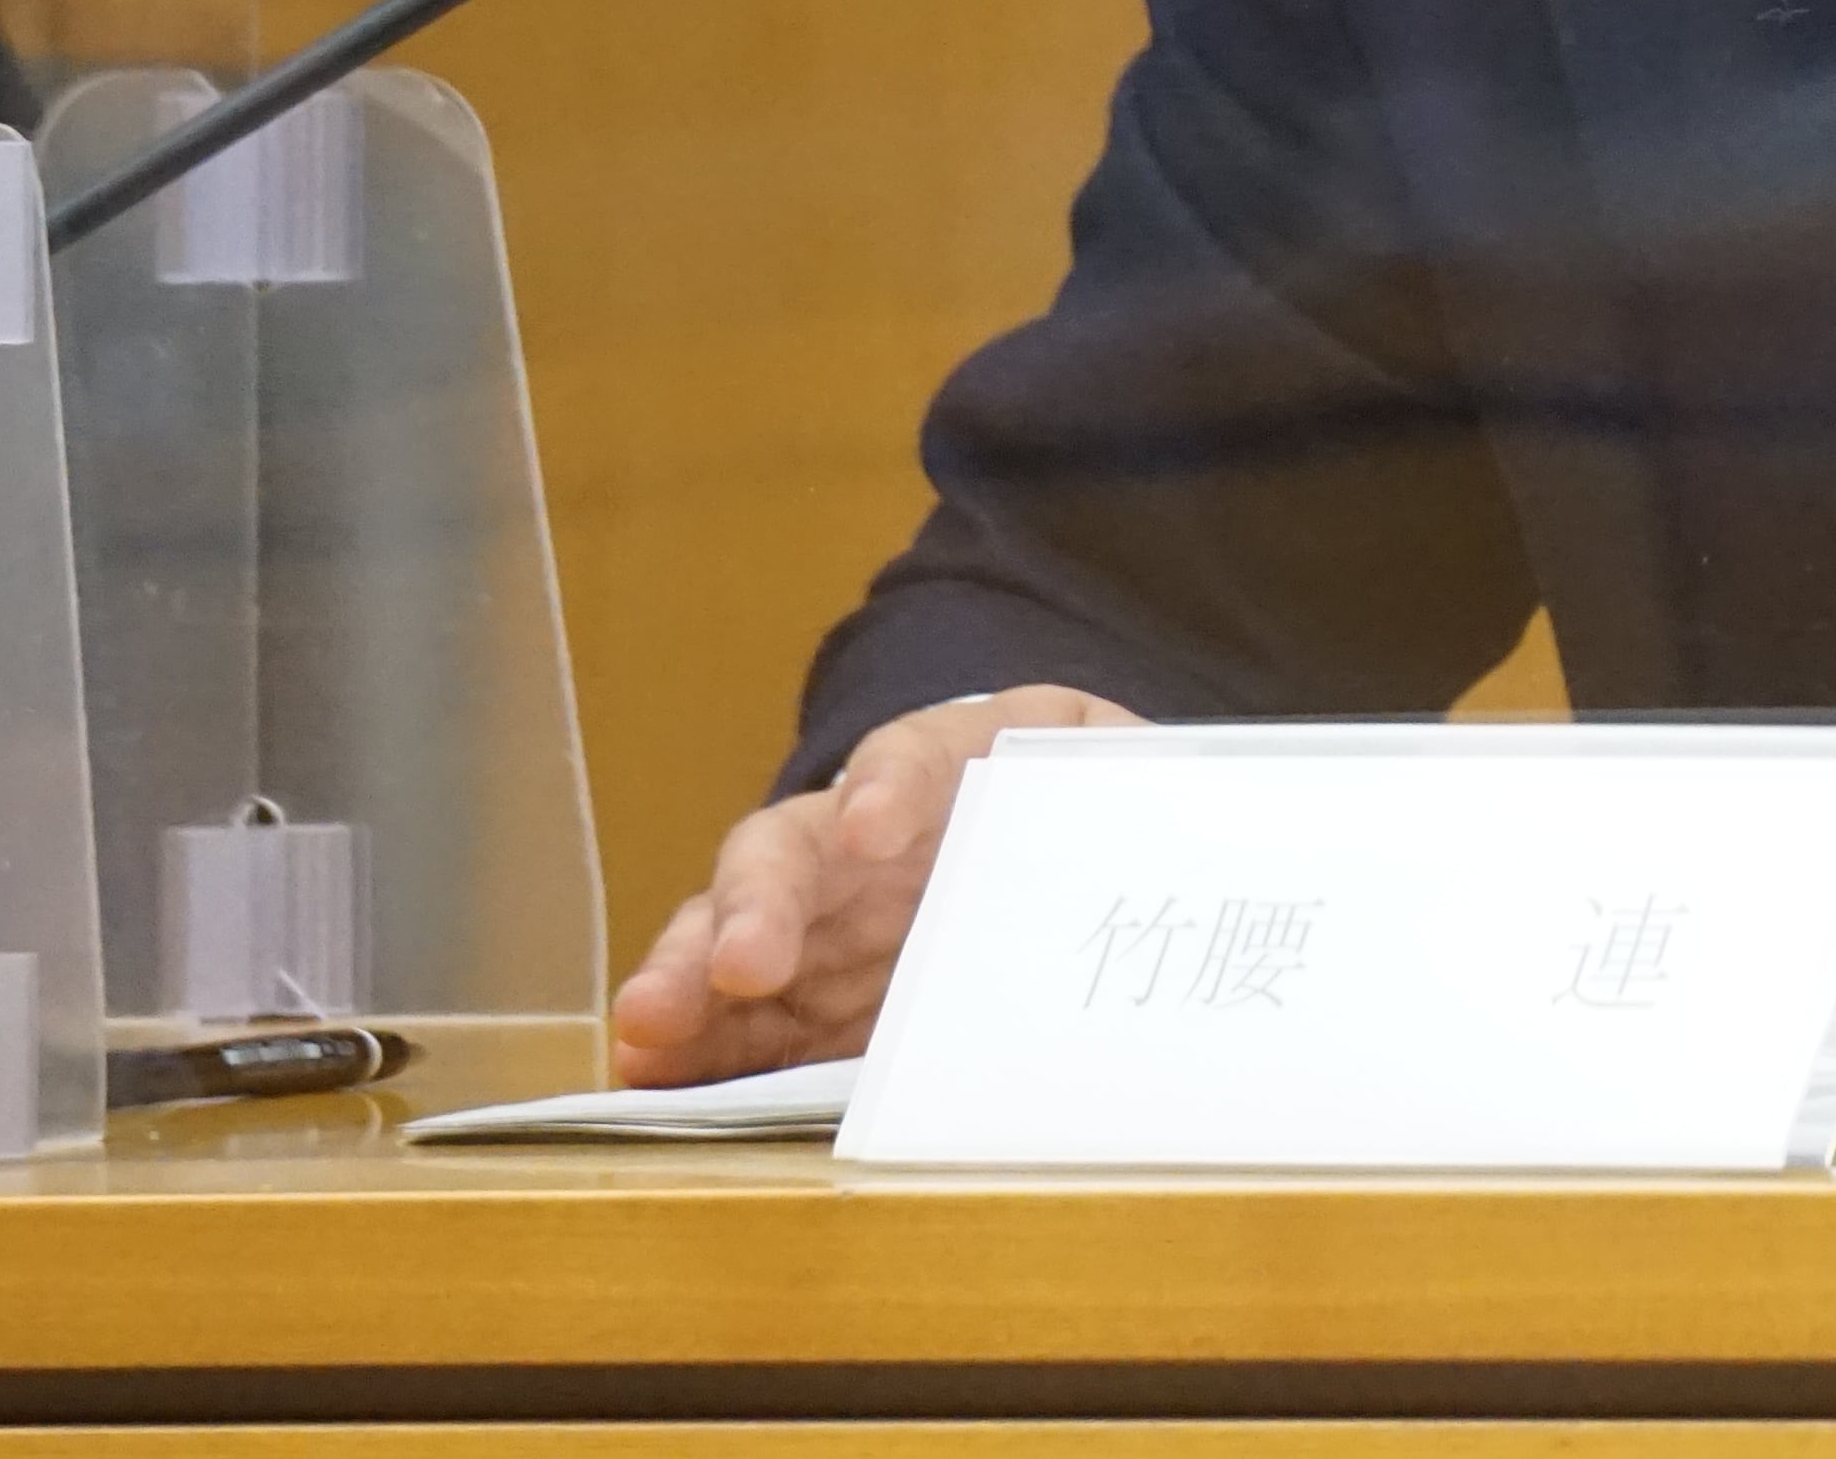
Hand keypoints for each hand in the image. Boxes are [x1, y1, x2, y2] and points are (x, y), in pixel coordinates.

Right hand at [607, 685, 1144, 1082]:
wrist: (1065, 851)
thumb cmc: (1088, 812)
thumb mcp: (1117, 788)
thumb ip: (1128, 803)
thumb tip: (1189, 852)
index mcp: (955, 771)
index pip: (918, 755)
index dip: (896, 784)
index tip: (879, 823)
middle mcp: (860, 842)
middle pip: (793, 852)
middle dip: (760, 905)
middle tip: (742, 964)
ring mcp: (814, 921)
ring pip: (730, 933)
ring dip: (687, 983)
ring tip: (647, 1030)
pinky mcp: (792, 1001)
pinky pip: (727, 1020)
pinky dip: (684, 1050)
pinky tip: (645, 1080)